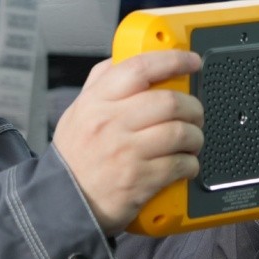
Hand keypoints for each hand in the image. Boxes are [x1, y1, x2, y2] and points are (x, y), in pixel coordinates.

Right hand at [53, 51, 203, 234]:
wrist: (63, 202)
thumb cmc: (75, 157)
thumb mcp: (78, 111)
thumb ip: (102, 82)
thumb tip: (128, 55)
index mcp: (97, 101)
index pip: (140, 68)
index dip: (173, 60)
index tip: (191, 61)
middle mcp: (111, 123)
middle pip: (169, 101)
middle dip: (193, 106)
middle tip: (195, 113)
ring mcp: (126, 152)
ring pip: (180, 132)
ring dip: (195, 136)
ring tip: (192, 140)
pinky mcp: (140, 180)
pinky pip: (180, 164)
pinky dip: (191, 163)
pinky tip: (185, 164)